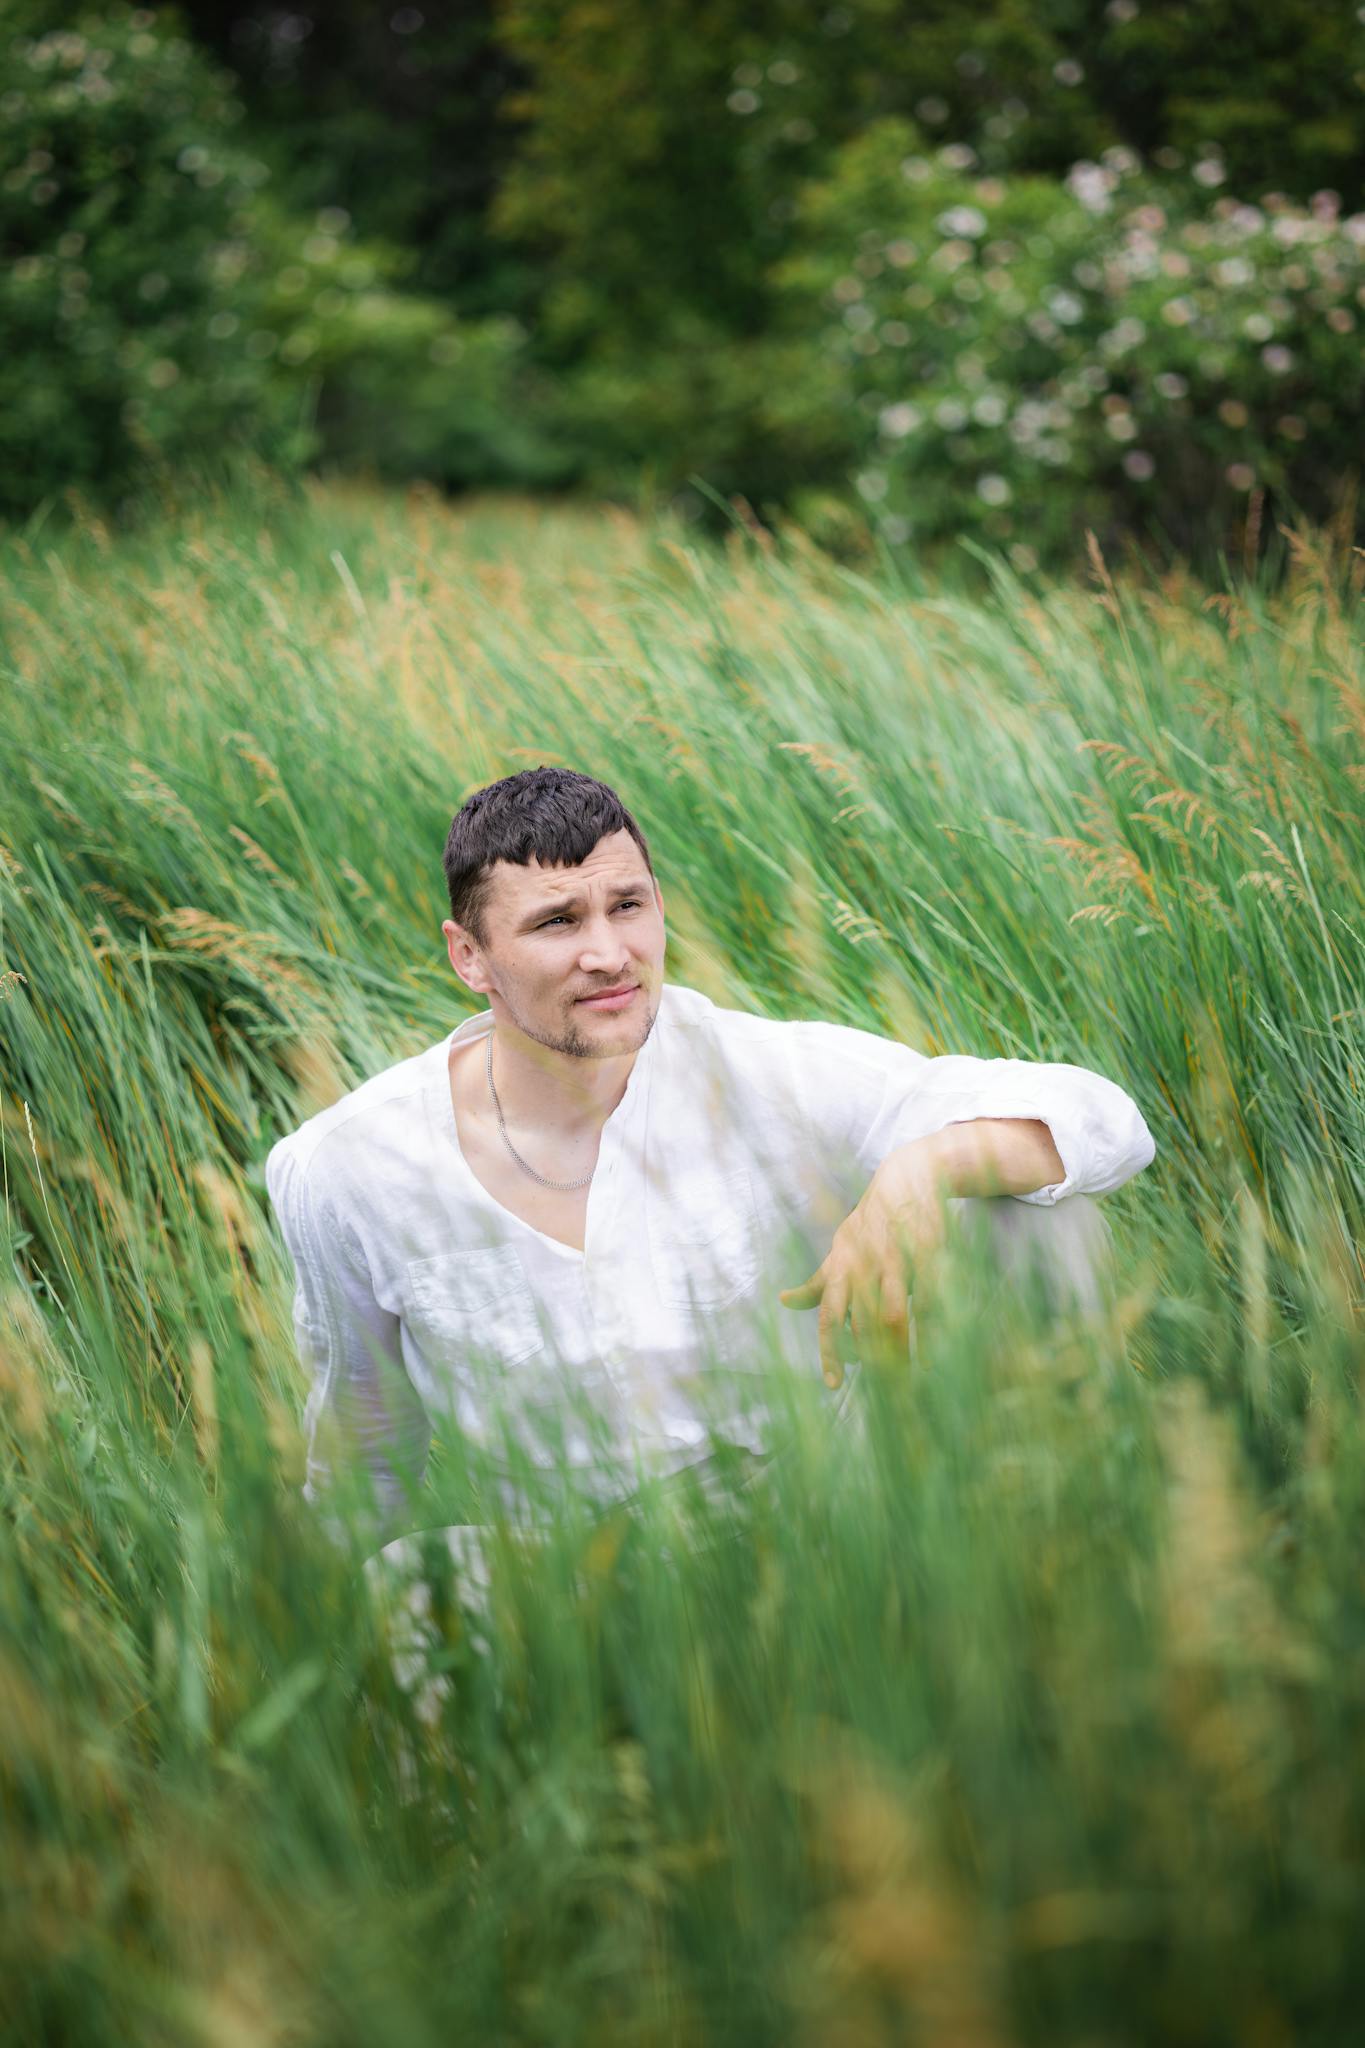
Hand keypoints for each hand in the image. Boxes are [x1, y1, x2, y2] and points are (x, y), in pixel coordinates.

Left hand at [778, 1157, 948, 1388]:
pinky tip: (932, 1357)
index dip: (830, 1352)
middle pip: (862, 1323)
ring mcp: (895, 1259)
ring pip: (893, 1315)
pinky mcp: (927, 1254)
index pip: (830, 1317)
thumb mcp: (840, 1250)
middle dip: (871, 1360)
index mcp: (841, 1267)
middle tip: (883, 1392)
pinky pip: (928, 1299)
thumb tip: (784, 1303)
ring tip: (906, 1379)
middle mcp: (863, 1264)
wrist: (907, 1178)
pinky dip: (929, 1331)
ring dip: (899, 1350)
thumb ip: (818, 1282)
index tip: (834, 1385)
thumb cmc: (869, 1223)